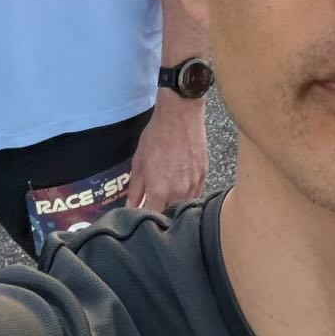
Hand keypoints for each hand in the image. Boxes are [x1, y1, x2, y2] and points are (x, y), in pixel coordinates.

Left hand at [125, 93, 206, 211]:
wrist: (181, 115)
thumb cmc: (157, 135)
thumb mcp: (139, 162)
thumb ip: (135, 188)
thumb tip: (131, 206)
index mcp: (160, 190)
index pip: (152, 217)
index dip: (146, 220)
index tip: (141, 217)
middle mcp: (179, 192)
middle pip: (170, 215)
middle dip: (161, 214)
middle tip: (154, 206)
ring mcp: (194, 185)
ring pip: (184, 207)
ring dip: (175, 206)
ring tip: (167, 197)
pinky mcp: (204, 176)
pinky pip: (196, 195)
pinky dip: (187, 196)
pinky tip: (180, 188)